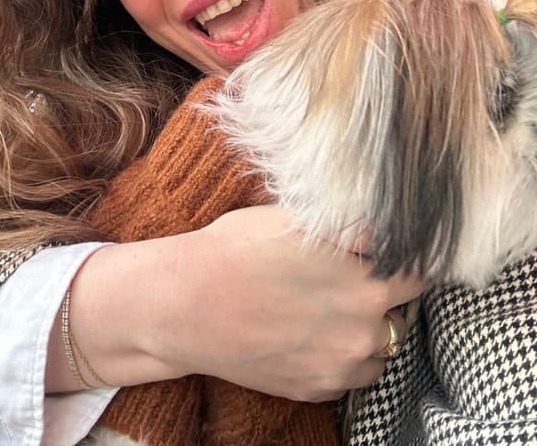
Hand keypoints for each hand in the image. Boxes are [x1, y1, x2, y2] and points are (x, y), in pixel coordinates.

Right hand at [49, 205, 423, 398]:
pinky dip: (347, 354)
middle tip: (359, 270)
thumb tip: (378, 218)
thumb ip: (346, 226)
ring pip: (387, 340)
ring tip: (334, 305)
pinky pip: (357, 371)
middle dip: (390, 284)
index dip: (412, 248)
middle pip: (408, 299)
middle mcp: (365, 316)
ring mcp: (346, 358)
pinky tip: (316, 332)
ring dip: (373, 324)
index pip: (420, 259)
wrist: (184, 305)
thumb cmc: (233, 249)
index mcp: (364, 267)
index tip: (401, 243)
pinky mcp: (323, 387)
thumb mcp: (294, 219)